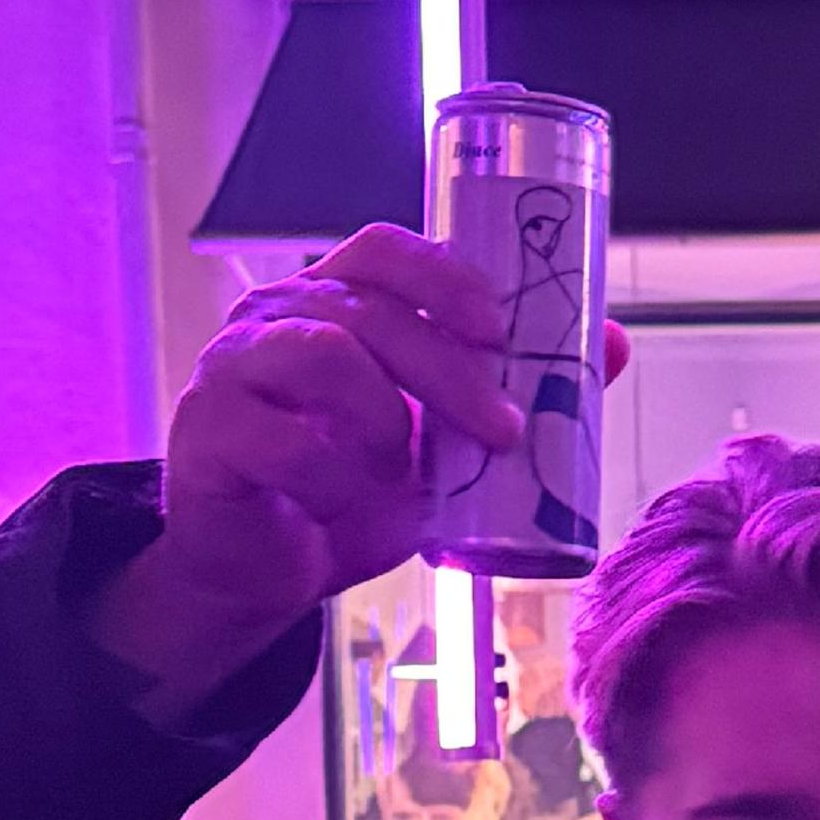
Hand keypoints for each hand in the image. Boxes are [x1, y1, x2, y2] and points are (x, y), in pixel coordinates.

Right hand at [91, 224, 513, 717]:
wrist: (257, 570)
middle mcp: (275, 317)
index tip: (500, 326)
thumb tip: (611, 346)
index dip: (444, 275)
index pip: (383, 250)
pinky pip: (281, 441)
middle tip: (502, 430)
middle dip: (451, 370)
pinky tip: (339, 501)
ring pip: (324, 358)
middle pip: (372, 312)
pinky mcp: (208, 432)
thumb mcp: (439, 448)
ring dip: (386, 418)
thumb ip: (509, 395)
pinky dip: (330, 478)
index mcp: (332, 300)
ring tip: (403, 469)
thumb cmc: (345, 491)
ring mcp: (232, 369)